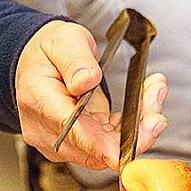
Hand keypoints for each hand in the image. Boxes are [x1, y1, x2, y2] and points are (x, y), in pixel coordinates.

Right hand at [15, 20, 167, 170]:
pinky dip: (130, 127)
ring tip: (154, 91)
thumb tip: (86, 82)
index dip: (109, 145)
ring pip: (109, 149)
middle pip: (99, 148)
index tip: (139, 138)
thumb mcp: (63, 41)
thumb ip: (76, 61)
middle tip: (157, 95)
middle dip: (136, 128)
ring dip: (138, 126)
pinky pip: (109, 144)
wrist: (34, 62)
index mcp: (41, 103)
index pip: (76, 133)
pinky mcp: (76, 143)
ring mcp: (61, 142)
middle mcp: (48, 131)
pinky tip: (143, 103)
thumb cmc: (47, 51)